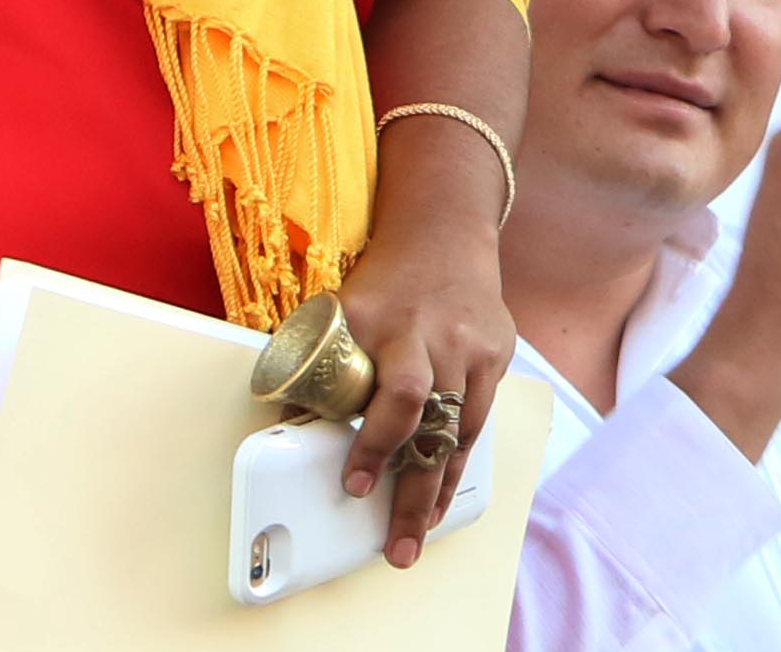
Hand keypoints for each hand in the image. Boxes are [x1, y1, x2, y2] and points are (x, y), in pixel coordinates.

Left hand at [336, 220, 513, 569]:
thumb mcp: (344, 308)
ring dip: (436, 492)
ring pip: (458, 433)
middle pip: (430, 422)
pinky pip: (478, 423)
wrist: (442, 235)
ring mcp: (470, 348)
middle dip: (411, 493)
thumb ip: (321, 362)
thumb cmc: (384, 283)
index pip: (392, 393)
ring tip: (415, 535)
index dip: (375, 443)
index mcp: (385, 323)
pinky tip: (441, 495)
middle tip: (395, 546)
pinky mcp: (496, 357)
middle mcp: (433, 337)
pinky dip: (458, 463)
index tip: (355, 484)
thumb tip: (284, 422)